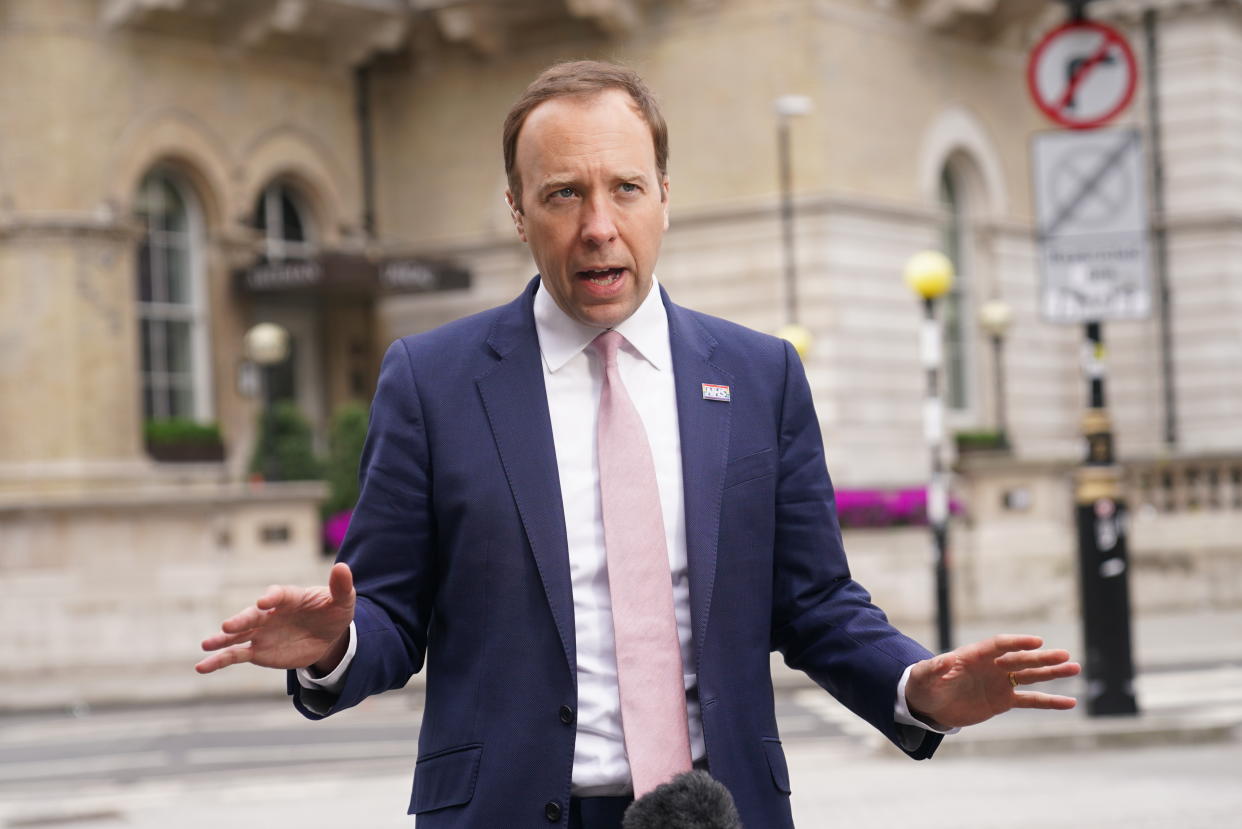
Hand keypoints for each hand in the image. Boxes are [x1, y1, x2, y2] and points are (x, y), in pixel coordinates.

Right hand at [196, 563, 354, 674]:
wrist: (328, 635)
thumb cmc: (334, 611)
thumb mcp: (344, 600)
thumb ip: (341, 586)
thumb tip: (342, 567)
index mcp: (289, 597)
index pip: (278, 595)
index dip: (272, 597)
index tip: (264, 601)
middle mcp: (270, 613)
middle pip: (253, 615)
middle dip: (241, 620)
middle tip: (228, 626)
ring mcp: (261, 632)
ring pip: (238, 635)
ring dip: (222, 640)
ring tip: (206, 645)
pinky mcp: (258, 650)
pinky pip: (235, 655)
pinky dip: (219, 660)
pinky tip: (202, 667)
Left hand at [904, 634, 1080, 728]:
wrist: (929, 704)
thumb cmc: (924, 684)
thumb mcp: (924, 676)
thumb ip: (933, 668)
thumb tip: (942, 662)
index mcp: (974, 655)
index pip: (999, 645)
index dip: (1017, 643)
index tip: (1036, 642)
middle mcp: (991, 666)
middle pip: (1020, 660)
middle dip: (1042, 658)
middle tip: (1065, 655)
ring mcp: (1000, 683)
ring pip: (1031, 676)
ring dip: (1052, 673)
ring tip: (1074, 668)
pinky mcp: (1004, 701)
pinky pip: (1030, 700)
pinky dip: (1049, 701)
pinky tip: (1070, 702)